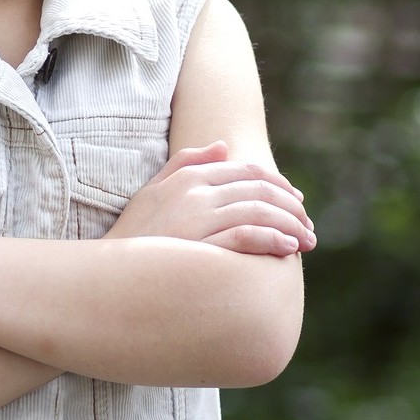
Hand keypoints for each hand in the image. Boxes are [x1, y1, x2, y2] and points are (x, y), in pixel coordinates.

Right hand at [105, 141, 315, 255]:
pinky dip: (273, 240)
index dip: (278, 184)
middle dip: (292, 206)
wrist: (110, 273)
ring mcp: (199, 219)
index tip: (296, 201)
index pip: (247, 171)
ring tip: (307, 241)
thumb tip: (223, 145)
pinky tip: (288, 249)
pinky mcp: (202, 246)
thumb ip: (186, 163)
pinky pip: (248, 237)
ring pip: (260, 211)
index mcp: (189, 177)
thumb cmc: (135, 234)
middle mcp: (197, 192)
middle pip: (259, 189)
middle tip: (309, 225)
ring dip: (291, 225)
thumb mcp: (153, 190)